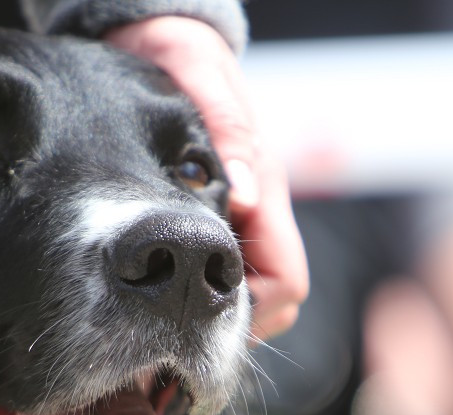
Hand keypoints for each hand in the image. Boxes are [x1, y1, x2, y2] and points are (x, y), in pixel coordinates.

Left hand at [105, 17, 308, 340]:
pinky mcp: (226, 223)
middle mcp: (263, 212)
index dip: (253, 310)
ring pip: (256, 296)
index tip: (203, 320)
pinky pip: (231, 279)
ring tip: (167, 318)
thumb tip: (244, 194)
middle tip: (176, 330)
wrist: (171, 46)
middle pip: (276, 301)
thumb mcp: (203, 84)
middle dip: (235, 323)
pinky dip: (208, 297)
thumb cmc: (186, 62)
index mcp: (266, 190)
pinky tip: (167, 295)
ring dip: (220, 314)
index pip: (285, 281)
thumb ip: (228, 133)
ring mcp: (248, 220)